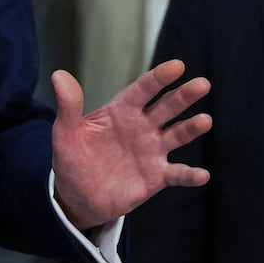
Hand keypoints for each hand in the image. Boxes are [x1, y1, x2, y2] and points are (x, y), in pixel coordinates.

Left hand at [50, 59, 210, 230]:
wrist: (78, 196)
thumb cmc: (72, 158)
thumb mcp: (66, 132)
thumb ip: (69, 106)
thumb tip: (58, 75)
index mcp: (121, 111)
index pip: (143, 90)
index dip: (159, 78)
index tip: (176, 66)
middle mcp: (142, 127)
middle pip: (166, 107)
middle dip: (183, 96)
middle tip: (202, 84)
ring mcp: (152, 151)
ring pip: (177, 135)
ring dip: (191, 128)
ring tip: (205, 120)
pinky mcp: (157, 176)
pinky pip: (176, 174)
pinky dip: (189, 175)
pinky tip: (201, 175)